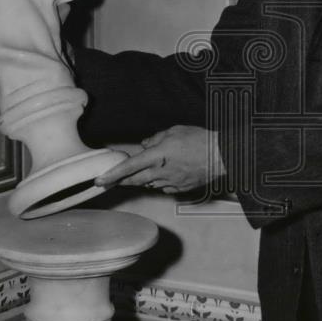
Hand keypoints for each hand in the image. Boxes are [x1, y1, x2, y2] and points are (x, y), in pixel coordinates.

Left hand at [95, 125, 224, 193]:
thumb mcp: (174, 131)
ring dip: (140, 180)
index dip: (112, 174)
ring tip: (137, 174)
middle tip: (109, 182)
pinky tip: (161, 176)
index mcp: (157, 156)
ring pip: (148, 184)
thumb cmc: (200, 140)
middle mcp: (161, 172)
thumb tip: (145, 144)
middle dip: (120, 181)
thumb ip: (156, 139)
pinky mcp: (180, 189)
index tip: (100, 180)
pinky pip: (163, 187)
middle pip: (134, 180)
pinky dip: (158, 182)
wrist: (222, 156)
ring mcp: (171, 183)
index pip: (129, 167)